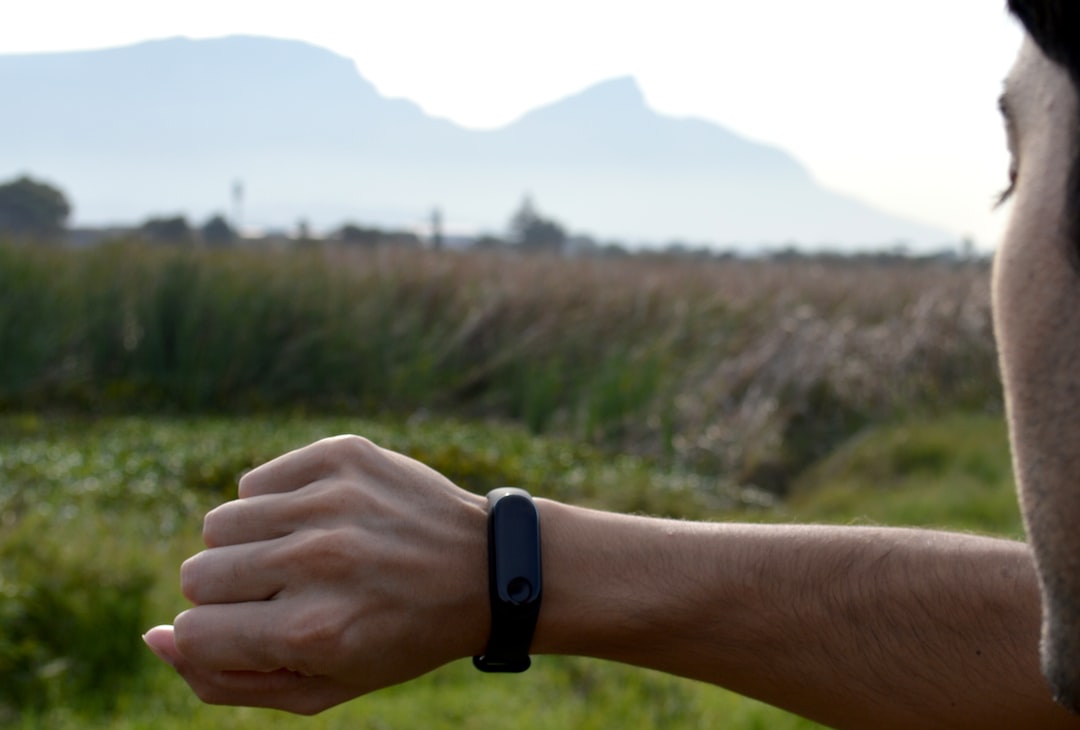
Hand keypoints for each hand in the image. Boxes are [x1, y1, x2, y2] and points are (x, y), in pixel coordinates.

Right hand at [143, 435, 489, 713]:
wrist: (484, 569)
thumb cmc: (399, 636)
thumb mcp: (322, 686)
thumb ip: (227, 678)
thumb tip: (154, 637)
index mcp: (313, 631)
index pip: (194, 630)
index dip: (219, 637)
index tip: (263, 632)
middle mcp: (318, 561)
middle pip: (197, 573)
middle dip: (231, 594)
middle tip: (290, 595)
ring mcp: (331, 500)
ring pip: (220, 523)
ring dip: (250, 546)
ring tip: (304, 557)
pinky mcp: (341, 454)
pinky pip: (255, 483)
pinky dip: (276, 505)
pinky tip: (323, 520)